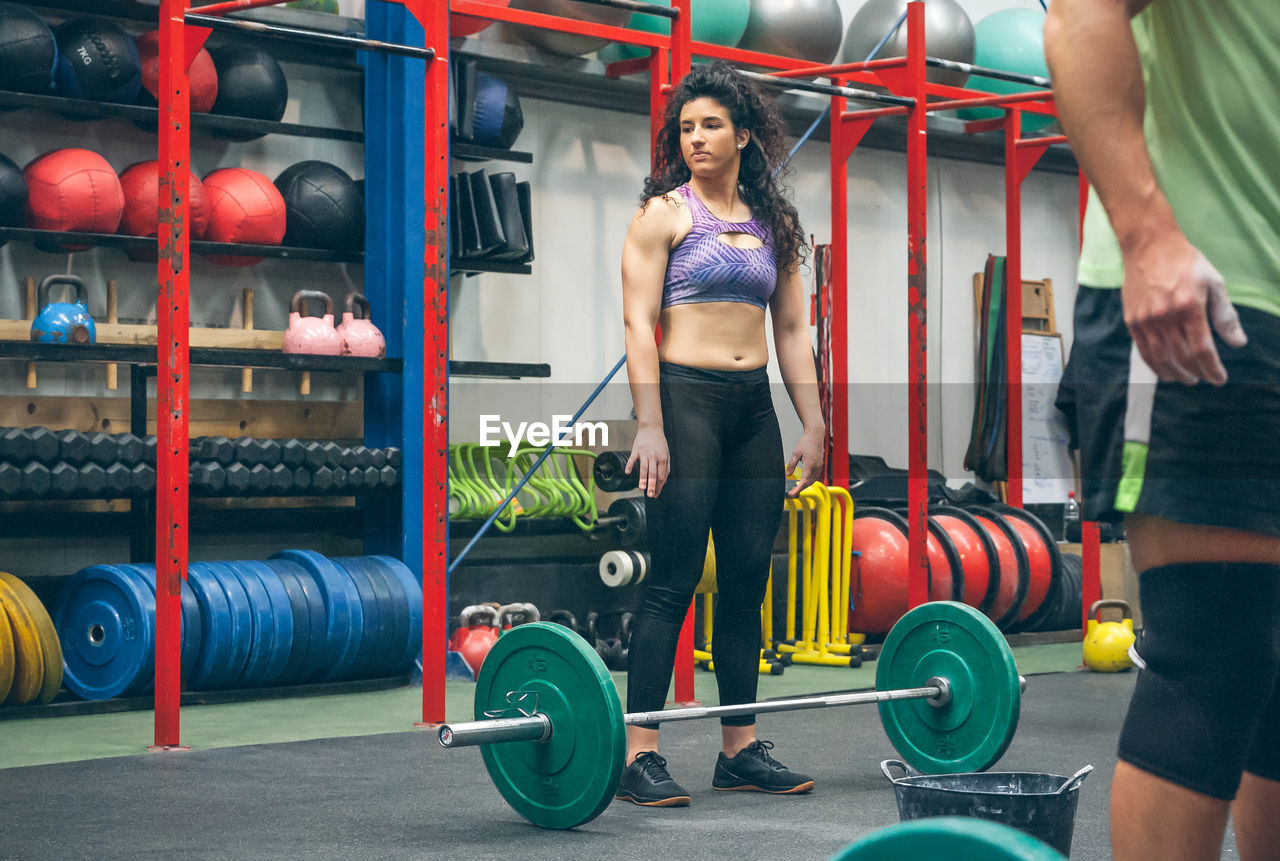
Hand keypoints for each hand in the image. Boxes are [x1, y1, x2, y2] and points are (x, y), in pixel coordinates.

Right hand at [626, 427, 669, 497]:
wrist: (651, 428)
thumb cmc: (660, 443)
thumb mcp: (666, 454)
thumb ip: (665, 467)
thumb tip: (664, 481)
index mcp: (663, 458)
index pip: (661, 475)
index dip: (659, 486)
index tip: (655, 494)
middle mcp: (654, 456)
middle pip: (653, 473)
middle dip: (652, 485)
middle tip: (650, 495)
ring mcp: (644, 453)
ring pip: (644, 467)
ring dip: (642, 478)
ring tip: (641, 488)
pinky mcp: (636, 449)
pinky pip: (632, 458)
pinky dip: (629, 465)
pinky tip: (627, 472)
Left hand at [786, 426, 824, 496]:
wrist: (816, 435)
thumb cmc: (806, 442)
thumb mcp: (796, 453)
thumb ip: (791, 465)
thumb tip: (787, 475)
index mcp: (810, 465)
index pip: (804, 482)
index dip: (798, 489)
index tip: (792, 494)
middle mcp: (816, 467)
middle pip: (809, 483)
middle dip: (800, 489)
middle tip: (792, 493)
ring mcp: (819, 466)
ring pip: (813, 480)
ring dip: (805, 486)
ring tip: (796, 488)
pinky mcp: (819, 465)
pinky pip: (815, 476)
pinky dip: (809, 481)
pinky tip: (803, 481)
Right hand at [1121, 234, 1247, 385]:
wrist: (1149, 247)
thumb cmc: (1186, 263)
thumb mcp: (1214, 283)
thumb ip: (1225, 315)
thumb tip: (1238, 343)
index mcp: (1189, 306)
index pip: (1201, 349)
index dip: (1212, 369)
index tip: (1219, 379)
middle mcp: (1165, 316)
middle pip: (1181, 358)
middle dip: (1196, 374)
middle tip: (1204, 378)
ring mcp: (1145, 320)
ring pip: (1160, 359)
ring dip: (1175, 374)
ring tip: (1186, 378)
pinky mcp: (1132, 321)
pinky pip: (1144, 351)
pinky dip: (1155, 366)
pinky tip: (1165, 370)